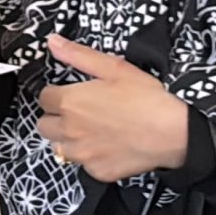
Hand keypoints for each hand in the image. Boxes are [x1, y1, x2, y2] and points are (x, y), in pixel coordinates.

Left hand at [39, 35, 188, 182]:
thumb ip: (78, 55)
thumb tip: (52, 42)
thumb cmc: (145, 98)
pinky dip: (90, 157)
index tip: (70, 94)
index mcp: (70, 102)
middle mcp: (69, 130)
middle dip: (56, 117)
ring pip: (58, 148)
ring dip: (68, 139)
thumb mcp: (113, 68)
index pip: (43, 98)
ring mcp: (82, 154)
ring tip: (91, 131)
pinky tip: (108, 146)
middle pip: (44, 125)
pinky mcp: (97, 171)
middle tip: (79, 112)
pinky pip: (83, 165)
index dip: (56, 94)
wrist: (172, 133)